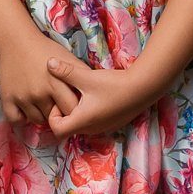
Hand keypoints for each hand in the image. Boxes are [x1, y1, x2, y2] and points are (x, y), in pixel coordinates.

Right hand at [0, 29, 80, 126]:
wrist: (15, 41)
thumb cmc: (45, 48)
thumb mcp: (67, 58)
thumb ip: (81, 74)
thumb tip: (97, 89)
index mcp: (56, 83)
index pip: (71, 109)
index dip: (74, 110)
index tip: (73, 106)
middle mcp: (39, 93)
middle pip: (54, 118)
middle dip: (59, 115)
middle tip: (58, 109)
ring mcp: (23, 98)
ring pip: (37, 120)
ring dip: (41, 116)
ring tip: (43, 105)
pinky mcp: (8, 99)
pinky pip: (16, 120)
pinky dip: (22, 118)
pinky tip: (27, 109)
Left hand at [44, 53, 158, 137]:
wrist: (143, 88)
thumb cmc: (113, 85)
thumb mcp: (87, 77)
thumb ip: (66, 71)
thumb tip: (48, 63)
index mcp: (82, 121)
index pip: (57, 129)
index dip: (53, 115)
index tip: (60, 98)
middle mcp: (91, 129)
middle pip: (68, 127)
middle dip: (65, 111)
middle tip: (69, 93)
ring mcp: (102, 128)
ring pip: (81, 124)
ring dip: (77, 110)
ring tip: (82, 92)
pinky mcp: (111, 123)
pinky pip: (93, 121)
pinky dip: (88, 111)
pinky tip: (95, 94)